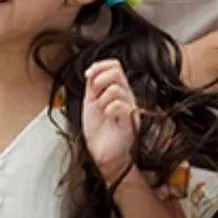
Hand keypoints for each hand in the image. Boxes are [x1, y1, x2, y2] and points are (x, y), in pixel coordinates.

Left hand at [82, 59, 139, 179]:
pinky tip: (107, 117)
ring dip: (102, 99)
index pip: (114, 65)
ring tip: (101, 110)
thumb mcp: (91, 101)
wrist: (102, 153)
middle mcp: (126, 96)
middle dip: (99, 80)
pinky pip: (119, 105)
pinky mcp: (130, 121)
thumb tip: (91, 70)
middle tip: (94, 94)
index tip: (88, 75)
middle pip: (116, 71)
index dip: (100, 66)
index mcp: (117, 90)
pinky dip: (108, 109)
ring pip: (115, 89)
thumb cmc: (99, 130)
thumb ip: (92, 85)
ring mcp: (129, 108)